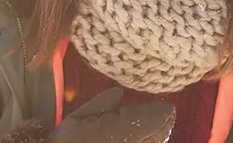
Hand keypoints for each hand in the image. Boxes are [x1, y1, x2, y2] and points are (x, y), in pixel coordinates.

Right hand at [1, 87, 175, 142]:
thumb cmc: (62, 142)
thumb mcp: (77, 120)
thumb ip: (100, 106)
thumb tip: (118, 94)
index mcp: (116, 132)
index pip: (146, 122)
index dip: (159, 115)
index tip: (170, 108)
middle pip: (151, 137)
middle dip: (162, 126)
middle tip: (170, 115)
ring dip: (156, 136)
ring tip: (163, 127)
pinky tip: (149, 141)